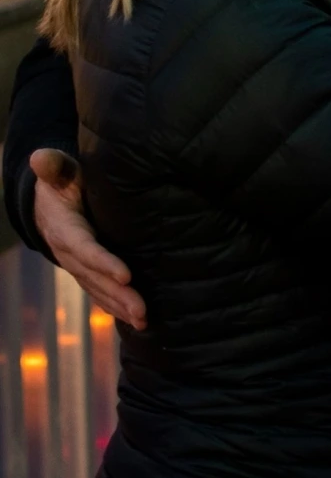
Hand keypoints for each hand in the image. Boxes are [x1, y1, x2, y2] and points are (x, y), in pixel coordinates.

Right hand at [30, 149, 146, 329]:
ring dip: (120, 307)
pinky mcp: (87, 271)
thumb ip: (54, 166)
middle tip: (143, 310)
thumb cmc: (62, 181)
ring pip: (99, 290)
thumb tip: (40, 157)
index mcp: (64, 228)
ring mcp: (77, 266)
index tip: (126, 275)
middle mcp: (69, 253)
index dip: (104, 263)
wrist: (47, 202)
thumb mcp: (59, 171)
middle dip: (118, 295)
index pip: (85, 249)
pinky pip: (100, 292)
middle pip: (95, 278)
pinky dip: (115, 306)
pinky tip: (135, 320)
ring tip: (144, 320)